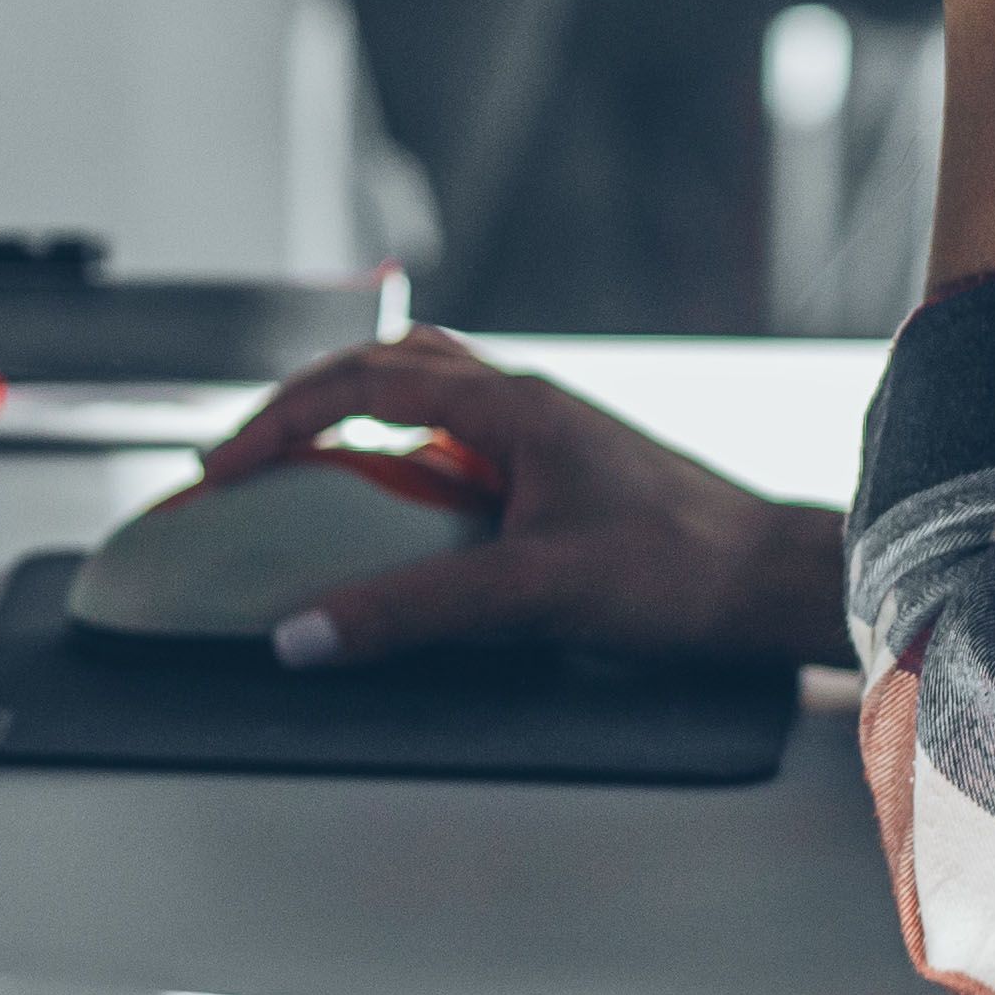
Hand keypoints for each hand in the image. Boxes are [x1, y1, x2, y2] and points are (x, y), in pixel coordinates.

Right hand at [195, 331, 841, 664]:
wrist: (771, 581)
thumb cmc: (679, 573)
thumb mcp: (531, 593)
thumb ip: (411, 610)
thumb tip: (304, 632)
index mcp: (509, 405)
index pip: (361, 383)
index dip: (278, 421)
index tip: (223, 470)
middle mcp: (523, 400)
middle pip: (384, 362)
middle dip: (300, 402)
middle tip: (244, 459)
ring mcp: (543, 429)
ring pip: (425, 384)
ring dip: (353, 411)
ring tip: (303, 464)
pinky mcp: (559, 465)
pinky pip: (458, 430)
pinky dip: (403, 447)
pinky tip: (396, 500)